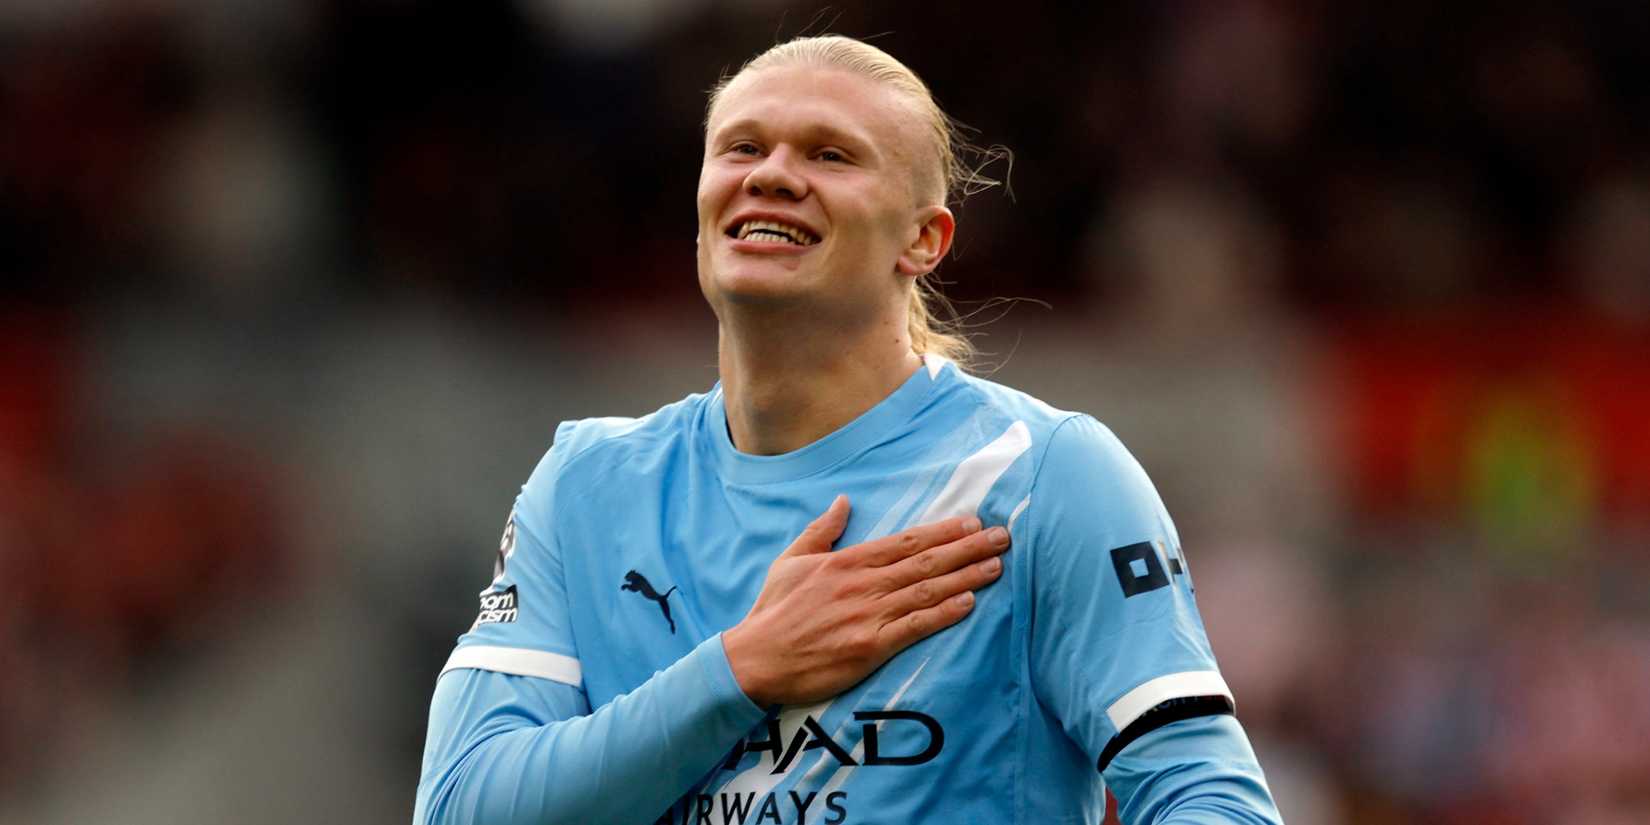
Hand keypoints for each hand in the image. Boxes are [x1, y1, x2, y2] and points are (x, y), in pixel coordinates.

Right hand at [722, 496, 1009, 705]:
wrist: (755, 659)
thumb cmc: (773, 611)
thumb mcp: (792, 560)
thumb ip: (823, 530)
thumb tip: (844, 501)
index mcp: (847, 562)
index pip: (905, 542)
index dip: (942, 532)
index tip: (972, 522)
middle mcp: (862, 584)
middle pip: (925, 562)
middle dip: (967, 548)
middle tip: (1002, 537)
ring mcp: (868, 615)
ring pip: (926, 590)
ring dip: (965, 576)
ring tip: (996, 566)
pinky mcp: (870, 647)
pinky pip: (915, 626)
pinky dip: (944, 613)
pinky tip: (969, 602)